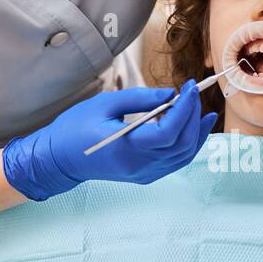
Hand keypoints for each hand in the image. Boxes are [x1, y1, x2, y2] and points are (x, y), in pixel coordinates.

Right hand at [2, 79, 216, 200]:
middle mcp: (139, 165)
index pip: (168, 132)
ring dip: (196, 132)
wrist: (60, 160)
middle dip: (193, 116)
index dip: (185, 109)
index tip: (190, 86)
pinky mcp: (145, 175)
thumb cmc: (76, 127)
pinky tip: (196, 129)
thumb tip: (171, 95)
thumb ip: (140, 99)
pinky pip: (175, 162)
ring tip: (202, 110)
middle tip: (193, 92)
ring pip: (183, 156)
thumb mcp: (105, 104)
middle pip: (180, 144)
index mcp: (126, 147)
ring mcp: (143, 174)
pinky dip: (189, 145)